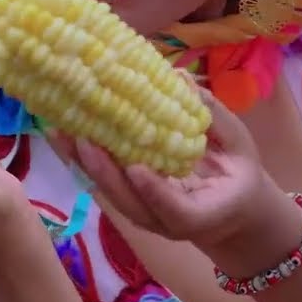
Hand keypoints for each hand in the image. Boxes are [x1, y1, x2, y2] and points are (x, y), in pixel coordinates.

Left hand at [47, 87, 277, 250]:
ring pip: (108, 194)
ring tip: (60, 129)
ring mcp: (141, 214)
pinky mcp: (127, 202)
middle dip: (104, 172)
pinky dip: (81, 159)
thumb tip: (181, 79)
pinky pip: (102, 182)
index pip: (174, 209)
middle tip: (84, 138)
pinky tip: (63, 132)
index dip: (155, 191)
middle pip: (129, 204)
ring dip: (82, 163)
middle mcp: (164, 222)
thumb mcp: (240, 147)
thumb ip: (214, 118)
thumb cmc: (237, 178)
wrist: (230, 216)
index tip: (138, 168)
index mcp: (200, 214)